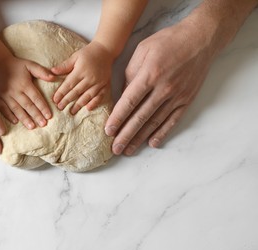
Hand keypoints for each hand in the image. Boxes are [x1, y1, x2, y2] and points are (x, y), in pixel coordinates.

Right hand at [0, 56, 54, 129]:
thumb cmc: (17, 66)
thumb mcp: (30, 65)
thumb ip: (41, 71)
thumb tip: (54, 77)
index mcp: (24, 83)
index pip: (36, 98)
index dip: (43, 107)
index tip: (49, 116)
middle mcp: (15, 90)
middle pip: (27, 105)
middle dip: (36, 115)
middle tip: (43, 124)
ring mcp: (4, 94)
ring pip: (16, 108)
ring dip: (24, 118)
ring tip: (32, 126)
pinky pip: (2, 108)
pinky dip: (8, 115)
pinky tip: (15, 122)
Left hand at [51, 41, 112, 114]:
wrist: (105, 50)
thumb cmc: (88, 54)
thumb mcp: (75, 57)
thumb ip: (64, 66)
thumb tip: (52, 72)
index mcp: (81, 71)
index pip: (69, 84)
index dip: (61, 93)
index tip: (55, 100)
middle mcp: (90, 78)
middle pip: (76, 92)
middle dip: (67, 100)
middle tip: (60, 108)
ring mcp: (99, 83)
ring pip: (87, 96)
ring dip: (79, 105)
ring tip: (72, 111)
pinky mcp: (105, 85)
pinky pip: (100, 96)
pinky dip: (95, 102)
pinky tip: (88, 108)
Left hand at [105, 20, 216, 154]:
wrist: (200, 38)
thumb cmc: (167, 41)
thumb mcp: (142, 50)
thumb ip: (130, 74)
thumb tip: (122, 95)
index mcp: (149, 75)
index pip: (129, 102)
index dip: (117, 118)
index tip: (108, 131)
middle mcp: (163, 89)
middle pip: (140, 117)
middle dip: (125, 135)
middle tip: (115, 149)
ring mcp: (177, 96)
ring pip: (155, 122)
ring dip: (140, 138)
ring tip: (128, 150)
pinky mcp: (186, 100)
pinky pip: (172, 120)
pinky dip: (162, 133)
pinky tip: (152, 144)